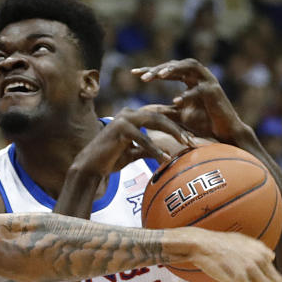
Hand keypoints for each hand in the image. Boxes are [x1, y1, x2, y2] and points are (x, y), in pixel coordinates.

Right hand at [73, 107, 195, 174]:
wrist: (90, 167)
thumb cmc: (109, 160)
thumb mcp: (132, 153)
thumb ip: (145, 149)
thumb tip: (164, 153)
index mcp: (131, 117)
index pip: (158, 119)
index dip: (175, 128)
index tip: (189, 139)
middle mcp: (128, 113)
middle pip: (159, 116)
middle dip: (177, 128)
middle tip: (191, 140)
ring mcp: (123, 119)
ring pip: (154, 122)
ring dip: (172, 133)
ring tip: (184, 145)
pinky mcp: (120, 129)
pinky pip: (142, 138)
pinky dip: (155, 149)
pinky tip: (165, 158)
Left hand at [132, 59, 246, 142]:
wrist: (223, 134)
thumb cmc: (202, 124)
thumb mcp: (178, 116)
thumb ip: (163, 110)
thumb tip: (143, 110)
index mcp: (190, 79)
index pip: (168, 70)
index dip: (151, 70)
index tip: (133, 73)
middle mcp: (199, 76)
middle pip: (177, 64)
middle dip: (160, 68)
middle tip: (143, 77)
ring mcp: (209, 82)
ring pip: (191, 66)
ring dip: (175, 69)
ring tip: (159, 76)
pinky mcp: (216, 93)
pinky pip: (200, 90)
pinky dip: (188, 94)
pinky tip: (175, 101)